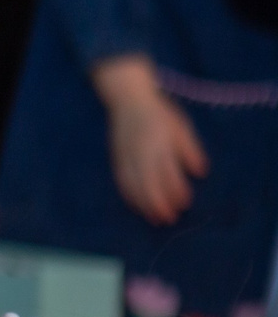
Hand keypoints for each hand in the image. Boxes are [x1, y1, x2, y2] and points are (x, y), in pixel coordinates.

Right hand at [94, 53, 207, 224]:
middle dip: (158, 202)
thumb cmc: (159, 112)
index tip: (184, 204)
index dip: (175, 188)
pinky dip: (128, 194)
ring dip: (143, 202)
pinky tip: (135, 204)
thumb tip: (200, 172)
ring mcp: (126, 154)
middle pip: (148, 181)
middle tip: (168, 219)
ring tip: (153, 217)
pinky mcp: (116, 156)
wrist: (127, 97)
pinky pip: (121, 178)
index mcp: (159, 141)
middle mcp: (141, 150)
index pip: (167, 170)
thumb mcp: (181, 127)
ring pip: (133, 183)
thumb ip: (190, 149)